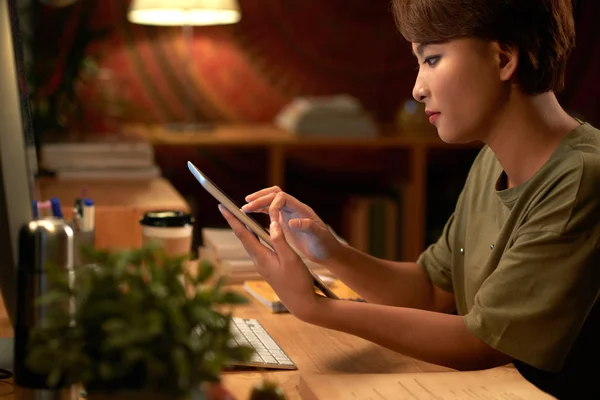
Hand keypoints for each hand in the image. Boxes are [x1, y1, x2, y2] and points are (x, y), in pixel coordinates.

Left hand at [218, 204, 318, 319]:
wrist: (302, 303)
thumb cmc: (298, 282)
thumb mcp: (291, 259)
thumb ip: (280, 240)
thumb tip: (271, 223)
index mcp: (261, 257)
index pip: (243, 234)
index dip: (232, 219)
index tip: (222, 206)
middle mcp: (258, 260)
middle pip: (243, 237)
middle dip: (235, 221)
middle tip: (228, 207)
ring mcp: (262, 265)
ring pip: (250, 242)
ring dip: (245, 228)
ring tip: (240, 215)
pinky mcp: (268, 267)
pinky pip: (258, 247)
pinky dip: (255, 236)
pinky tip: (258, 232)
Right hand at [241, 186, 342, 262]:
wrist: (328, 251)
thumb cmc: (325, 244)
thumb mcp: (319, 237)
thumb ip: (308, 227)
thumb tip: (293, 221)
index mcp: (301, 210)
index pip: (282, 197)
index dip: (271, 204)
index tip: (265, 216)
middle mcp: (294, 208)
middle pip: (274, 195)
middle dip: (260, 199)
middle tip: (246, 206)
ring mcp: (289, 214)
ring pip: (271, 201)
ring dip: (258, 202)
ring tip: (245, 209)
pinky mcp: (285, 221)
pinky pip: (271, 210)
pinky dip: (260, 210)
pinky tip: (251, 215)